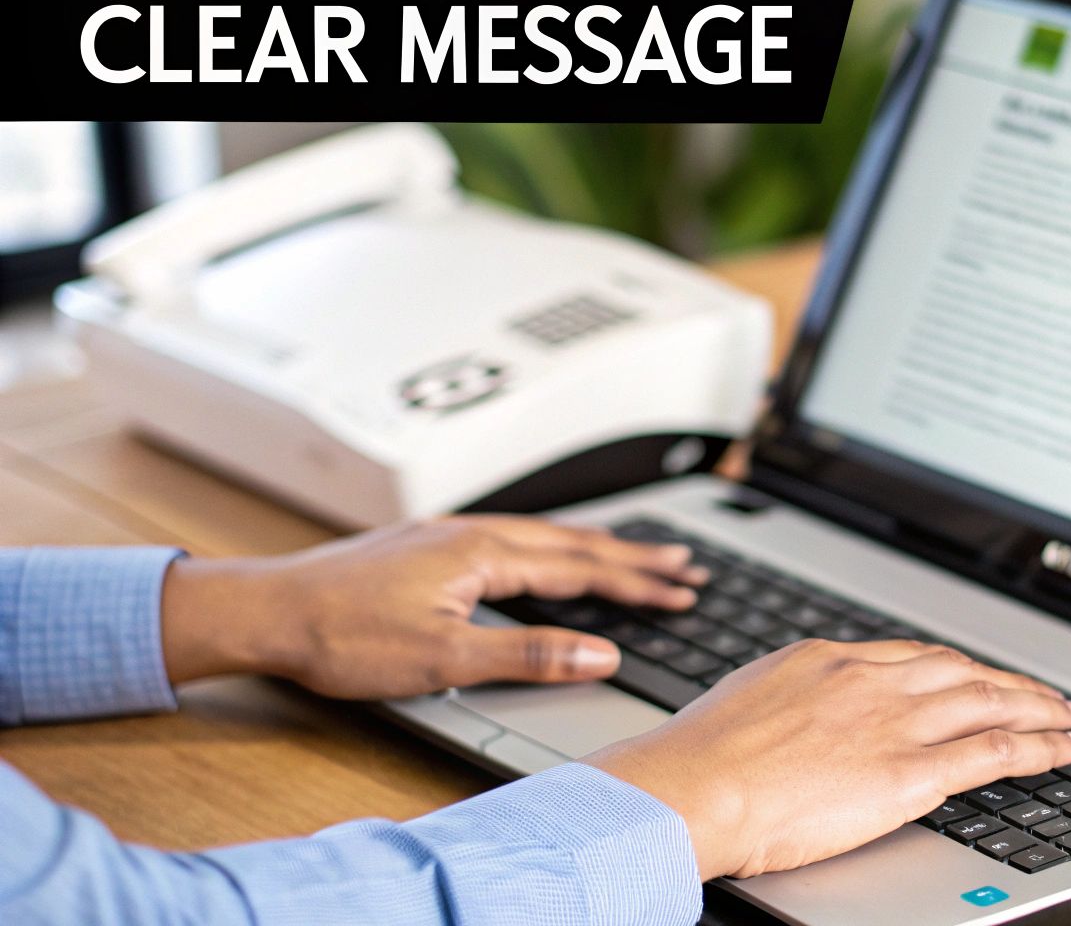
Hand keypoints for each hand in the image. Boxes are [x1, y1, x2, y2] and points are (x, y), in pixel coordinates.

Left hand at [159, 515, 707, 698]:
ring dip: (597, 547)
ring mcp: (448, 534)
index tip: (682, 592)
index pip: (582, 567)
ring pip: (543, 536)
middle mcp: (471, 532)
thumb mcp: (442, 658)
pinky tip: (551, 554)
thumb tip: (598, 654)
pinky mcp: (428, 544)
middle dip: (633, 555)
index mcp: (483, 552)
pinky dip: (554, 546)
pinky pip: (514, 537)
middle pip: (573, 541)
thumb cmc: (340, 634)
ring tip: (636, 555)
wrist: (266, 611)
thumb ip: (527, 654)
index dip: (637, 583)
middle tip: (685, 565)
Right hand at [587, 639, 1070, 879]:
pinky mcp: (913, 771)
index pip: (913, 658)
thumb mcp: (748, 702)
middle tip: (1045, 694)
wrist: (695, 786)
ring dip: (1040, 709)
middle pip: (962, 672)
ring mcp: (896, 723)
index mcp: (829, 660)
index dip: (956, 669)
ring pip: (991, 703)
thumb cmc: (701, 757)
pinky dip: (1041, 747)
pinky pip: (996, 752)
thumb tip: (798, 715)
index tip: (976, 676)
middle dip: (1010, 683)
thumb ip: (790, 702)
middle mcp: (872, 681)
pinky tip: (1066, 749)